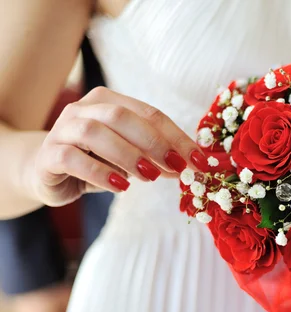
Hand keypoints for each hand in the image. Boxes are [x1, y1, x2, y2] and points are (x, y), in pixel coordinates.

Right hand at [32, 87, 202, 206]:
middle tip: (176, 167)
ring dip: (128, 155)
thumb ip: (156, 158)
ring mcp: (63, 129)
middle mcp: (83, 109)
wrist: (45, 171)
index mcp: (109, 102)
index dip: (177, 137)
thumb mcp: (130, 158)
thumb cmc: (95, 161)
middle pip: (121, 117)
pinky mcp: (49, 154)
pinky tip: (121, 187)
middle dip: (154, 142)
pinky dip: (100, 172)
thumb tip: (190, 167)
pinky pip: (73, 158)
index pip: (150, 114)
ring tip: (150, 177)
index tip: (200, 161)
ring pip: (95, 132)